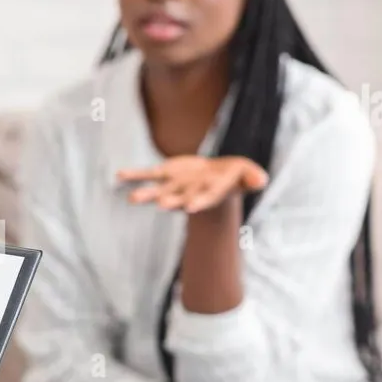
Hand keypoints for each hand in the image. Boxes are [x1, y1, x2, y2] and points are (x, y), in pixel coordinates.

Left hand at [117, 156, 267, 212]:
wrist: (216, 177)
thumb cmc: (235, 176)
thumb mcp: (247, 174)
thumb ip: (252, 178)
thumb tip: (262, 180)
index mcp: (207, 194)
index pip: (203, 200)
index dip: (198, 202)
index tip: (190, 206)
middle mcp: (188, 194)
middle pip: (178, 199)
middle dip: (170, 201)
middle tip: (160, 204)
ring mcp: (174, 185)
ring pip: (157, 191)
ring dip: (145, 195)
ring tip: (132, 198)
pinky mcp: (165, 174)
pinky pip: (147, 175)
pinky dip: (134, 175)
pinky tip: (119, 176)